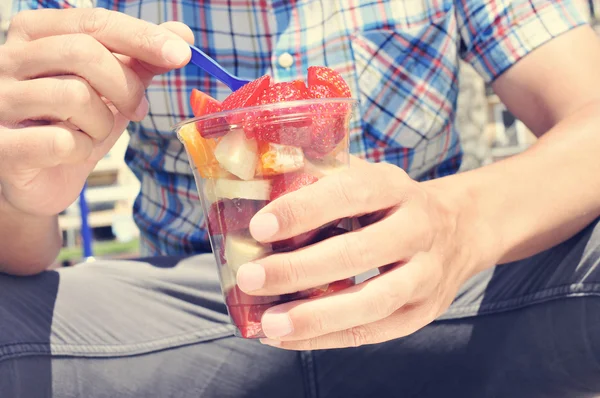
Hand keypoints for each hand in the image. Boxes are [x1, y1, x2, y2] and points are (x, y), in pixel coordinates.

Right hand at [0, 8, 192, 215]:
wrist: (42, 177)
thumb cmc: (77, 124)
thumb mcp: (112, 88)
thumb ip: (141, 60)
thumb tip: (181, 34)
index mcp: (36, 33)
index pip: (95, 22)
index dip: (143, 37)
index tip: (182, 54)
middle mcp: (9, 59)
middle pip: (84, 53)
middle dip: (126, 86)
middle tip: (137, 109)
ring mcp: (1, 101)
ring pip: (75, 96)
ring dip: (102, 123)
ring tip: (93, 132)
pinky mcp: (2, 145)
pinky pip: (60, 141)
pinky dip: (81, 150)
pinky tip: (73, 153)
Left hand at [237, 157, 493, 348]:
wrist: (459, 229)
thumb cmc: (390, 202)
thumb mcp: (366, 176)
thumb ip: (319, 179)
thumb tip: (253, 186)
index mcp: (396, 187)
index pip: (351, 193)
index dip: (305, 209)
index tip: (260, 227)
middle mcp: (418, 228)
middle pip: (360, 253)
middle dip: (300, 269)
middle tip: (250, 279)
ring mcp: (426, 274)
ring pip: (373, 301)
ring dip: (317, 316)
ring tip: (269, 324)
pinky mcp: (423, 311)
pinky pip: (375, 331)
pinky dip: (329, 338)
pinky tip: (288, 338)